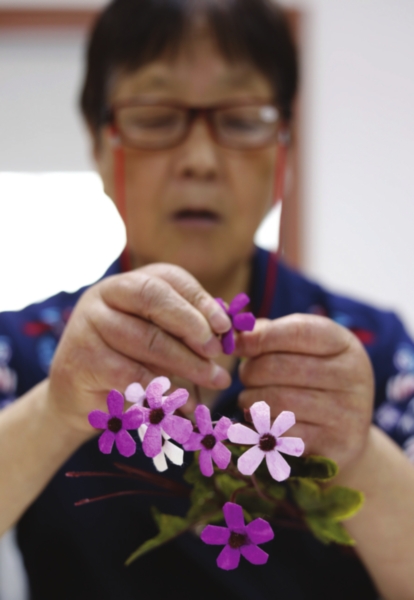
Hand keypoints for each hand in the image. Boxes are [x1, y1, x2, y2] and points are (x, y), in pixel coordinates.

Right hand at [47, 263, 231, 435]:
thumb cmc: (128, 362)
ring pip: (146, 339)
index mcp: (128, 283)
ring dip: (187, 363)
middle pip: (154, 298)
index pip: (169, 278)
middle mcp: (105, 295)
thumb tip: (228, 332)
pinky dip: (163, 390)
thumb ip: (185, 330)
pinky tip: (187, 403)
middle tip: (216, 352)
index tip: (224, 327)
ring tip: (216, 380)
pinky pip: (130, 374)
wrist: (78, 396)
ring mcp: (89, 324)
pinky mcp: (82, 359)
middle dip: (192, 324)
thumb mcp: (156, 339)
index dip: (200, 300)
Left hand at [234, 314, 374, 469]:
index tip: (238, 345)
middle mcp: (352, 376)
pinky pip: (283, 433)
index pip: (297, 332)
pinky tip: (260, 421)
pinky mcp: (335, 445)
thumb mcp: (306, 349)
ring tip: (249, 398)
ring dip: (251, 399)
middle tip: (245, 376)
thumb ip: (272, 335)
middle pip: (280, 367)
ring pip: (277, 401)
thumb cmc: (316, 380)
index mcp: (343, 344)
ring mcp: (346, 413)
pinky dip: (262, 426)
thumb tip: (237, 333)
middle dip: (251, 371)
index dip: (261, 337)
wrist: (348, 432)